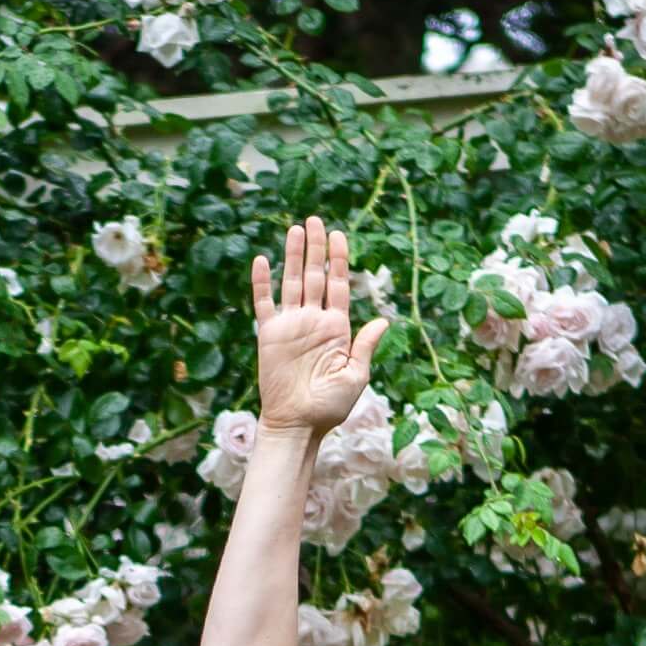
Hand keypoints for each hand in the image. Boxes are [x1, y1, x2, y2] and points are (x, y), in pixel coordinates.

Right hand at [252, 215, 390, 435]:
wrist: (297, 425)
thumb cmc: (329, 408)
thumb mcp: (355, 376)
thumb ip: (365, 346)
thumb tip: (383, 321)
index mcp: (337, 328)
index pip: (338, 285)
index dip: (338, 260)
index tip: (338, 235)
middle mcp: (313, 321)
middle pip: (315, 276)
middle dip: (317, 248)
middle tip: (316, 220)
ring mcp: (291, 326)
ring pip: (292, 282)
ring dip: (294, 256)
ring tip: (296, 229)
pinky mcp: (269, 335)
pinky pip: (264, 304)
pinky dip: (262, 283)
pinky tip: (261, 260)